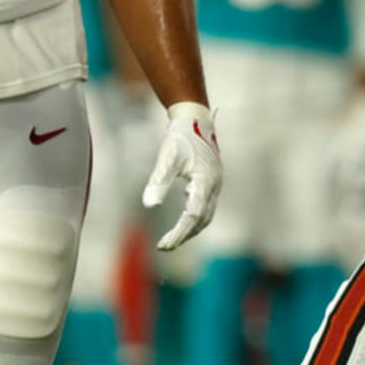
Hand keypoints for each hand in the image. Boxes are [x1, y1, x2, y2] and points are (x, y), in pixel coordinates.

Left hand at [142, 101, 221, 249]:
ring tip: (173, 238)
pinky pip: (206, 206)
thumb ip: (159, 180)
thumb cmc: (181, 136)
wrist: (196, 119)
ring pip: (207, 215)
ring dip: (191, 229)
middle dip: (184, 235)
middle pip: (202, 219)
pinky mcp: (212, 181)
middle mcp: (214, 185)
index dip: (178, 233)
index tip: (162, 246)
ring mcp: (216, 184)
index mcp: (205, 181)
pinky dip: (196, 217)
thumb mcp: (167, 157)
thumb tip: (149, 205)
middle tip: (164, 246)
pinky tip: (184, 217)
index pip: (193, 215)